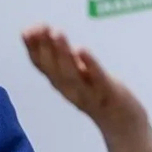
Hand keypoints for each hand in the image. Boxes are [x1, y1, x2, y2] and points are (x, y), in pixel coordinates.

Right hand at [21, 25, 146, 139]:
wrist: (124, 124)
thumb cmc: (99, 95)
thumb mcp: (78, 77)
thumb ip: (65, 59)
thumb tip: (50, 34)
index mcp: (62, 85)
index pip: (42, 66)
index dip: (33, 48)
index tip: (27, 29)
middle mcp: (71, 90)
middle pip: (54, 68)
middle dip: (45, 47)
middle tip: (39, 26)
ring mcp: (90, 93)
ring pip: (72, 73)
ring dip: (62, 52)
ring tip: (57, 32)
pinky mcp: (109, 93)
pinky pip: (97, 77)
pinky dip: (89, 64)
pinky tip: (82, 49)